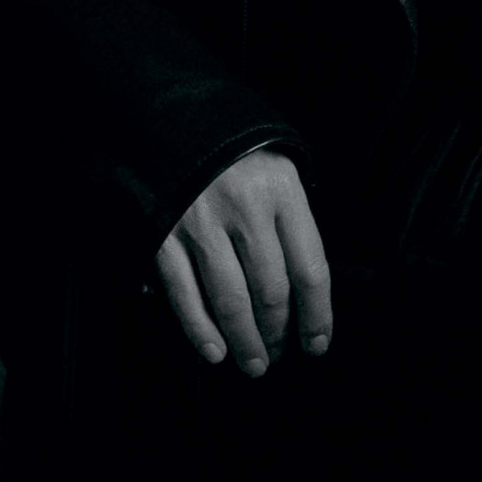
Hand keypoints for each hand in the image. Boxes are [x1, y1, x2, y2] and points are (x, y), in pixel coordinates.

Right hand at [155, 147, 332, 375]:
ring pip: (231, 300)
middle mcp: (245, 207)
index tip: (318, 343)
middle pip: (271, 290)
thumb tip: (305, 291)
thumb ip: (291, 222)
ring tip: (254, 363)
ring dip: (246, 341)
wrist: (173, 118)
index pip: (310, 267)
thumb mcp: (277, 171)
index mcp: (282, 189)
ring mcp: (200, 222)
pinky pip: (185, 295)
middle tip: (279, 354)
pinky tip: (215, 351)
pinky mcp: (163, 234)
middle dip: (279, 333)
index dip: (317, 315)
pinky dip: (200, 330)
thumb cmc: (235, 153)